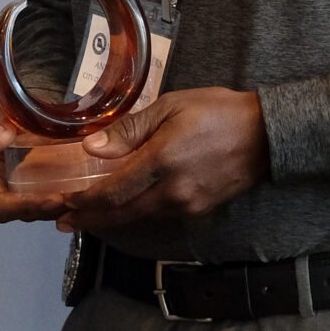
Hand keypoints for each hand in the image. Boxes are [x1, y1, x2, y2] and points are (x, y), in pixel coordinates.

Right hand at [0, 97, 84, 225]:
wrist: (16, 110)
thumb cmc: (3, 114)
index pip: (1, 206)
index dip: (25, 207)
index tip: (53, 198)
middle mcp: (3, 191)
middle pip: (26, 213)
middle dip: (51, 209)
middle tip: (78, 199)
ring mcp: (22, 192)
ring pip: (42, 211)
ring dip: (64, 208)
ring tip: (87, 198)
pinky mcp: (38, 188)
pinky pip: (52, 201)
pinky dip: (69, 200)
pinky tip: (88, 192)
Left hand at [45, 88, 268, 230]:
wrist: (267, 135)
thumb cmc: (217, 112)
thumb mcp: (170, 107)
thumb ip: (130, 130)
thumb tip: (93, 149)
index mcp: (162, 163)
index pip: (112, 193)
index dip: (83, 202)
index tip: (61, 204)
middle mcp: (172, 192)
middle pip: (121, 214)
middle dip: (89, 219)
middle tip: (63, 222)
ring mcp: (187, 206)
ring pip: (138, 217)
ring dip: (110, 219)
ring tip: (85, 217)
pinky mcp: (198, 210)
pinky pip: (157, 215)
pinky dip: (134, 214)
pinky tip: (123, 208)